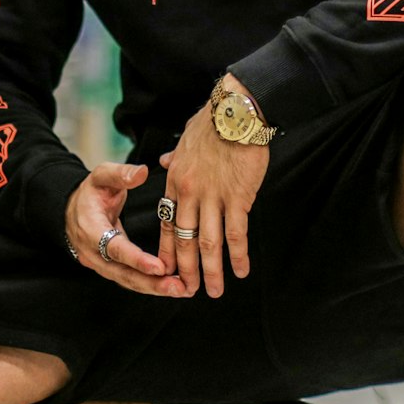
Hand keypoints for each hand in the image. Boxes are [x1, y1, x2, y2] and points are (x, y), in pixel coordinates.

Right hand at [65, 164, 190, 296]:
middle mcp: (92, 252)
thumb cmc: (90, 192)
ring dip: (154, 288)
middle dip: (151, 283)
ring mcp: (99, 264)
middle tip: (179, 287)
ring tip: (181, 290)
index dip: (136, 259)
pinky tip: (170, 287)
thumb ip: (121, 174)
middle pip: (122, 274)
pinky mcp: (108, 269)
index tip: (160, 267)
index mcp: (90, 228)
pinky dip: (149, 285)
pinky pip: (128, 279)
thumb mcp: (101, 176)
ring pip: (127, 280)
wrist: (70, 211)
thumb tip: (142, 172)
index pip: (114, 248)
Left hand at [158, 86, 269, 297]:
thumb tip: (162, 160)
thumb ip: (174, 155)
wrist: (236, 112)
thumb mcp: (185, 139)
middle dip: (186, 270)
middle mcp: (189, 194)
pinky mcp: (238, 197)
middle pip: (184, 240)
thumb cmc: (213, 122)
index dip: (167, 250)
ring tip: (214, 291)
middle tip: (188, 291)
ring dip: (211, 271)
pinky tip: (242, 270)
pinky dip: (238, 255)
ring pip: (209, 243)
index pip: (166, 223)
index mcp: (175, 181)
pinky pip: (236, 233)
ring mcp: (213, 197)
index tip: (168, 270)